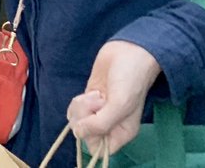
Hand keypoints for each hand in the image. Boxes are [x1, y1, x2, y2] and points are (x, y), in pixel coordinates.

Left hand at [68, 40, 161, 155]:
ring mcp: (97, 112)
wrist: (127, 53)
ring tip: (97, 95)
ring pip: (78, 121)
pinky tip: (90, 92)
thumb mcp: (120, 105)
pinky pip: (75, 109)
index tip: (94, 121)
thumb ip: (101, 123)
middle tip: (97, 101)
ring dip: (82, 107)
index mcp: (122, 132)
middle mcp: (109, 125)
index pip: (100, 150)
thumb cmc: (130, 80)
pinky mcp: (89, 99)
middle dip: (85, 117)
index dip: (92, 138)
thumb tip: (79, 133)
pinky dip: (78, 102)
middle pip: (85, 134)